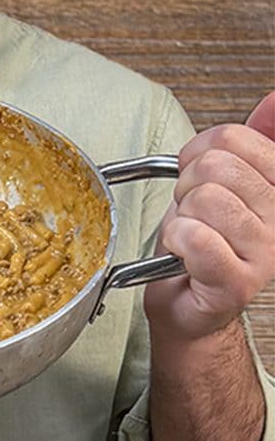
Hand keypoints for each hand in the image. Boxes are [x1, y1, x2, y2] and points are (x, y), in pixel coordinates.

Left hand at [146, 91, 274, 344]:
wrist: (190, 302)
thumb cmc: (202, 240)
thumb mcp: (225, 181)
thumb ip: (254, 140)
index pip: (234, 138)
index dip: (197, 153)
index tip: (198, 177)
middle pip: (217, 166)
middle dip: (186, 187)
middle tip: (193, 214)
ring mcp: (268, 252)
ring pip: (205, 200)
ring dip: (181, 217)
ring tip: (190, 236)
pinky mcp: (239, 282)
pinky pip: (194, 237)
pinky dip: (175, 241)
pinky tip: (184, 256)